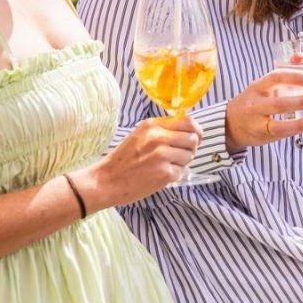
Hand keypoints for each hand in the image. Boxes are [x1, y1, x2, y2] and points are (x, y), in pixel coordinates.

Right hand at [78, 114, 201, 208]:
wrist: (106, 181)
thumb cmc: (123, 160)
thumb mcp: (140, 136)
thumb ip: (162, 131)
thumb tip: (190, 130)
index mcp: (152, 126)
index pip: (188, 121)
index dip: (196, 131)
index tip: (196, 138)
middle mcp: (158, 138)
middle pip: (193, 139)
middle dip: (190, 149)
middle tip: (178, 156)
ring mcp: (161, 155)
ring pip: (189, 156)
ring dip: (181, 164)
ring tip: (164, 166)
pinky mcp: (164, 173)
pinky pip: (182, 172)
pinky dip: (174, 177)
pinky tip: (159, 177)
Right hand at [223, 67, 302, 151]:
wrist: (231, 123)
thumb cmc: (255, 101)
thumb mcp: (265, 86)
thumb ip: (284, 72)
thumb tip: (302, 57)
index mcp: (258, 86)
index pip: (275, 77)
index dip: (294, 76)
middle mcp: (255, 103)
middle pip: (278, 102)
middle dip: (301, 100)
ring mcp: (257, 120)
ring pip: (278, 119)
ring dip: (300, 117)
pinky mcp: (262, 133)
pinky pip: (281, 130)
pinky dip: (299, 127)